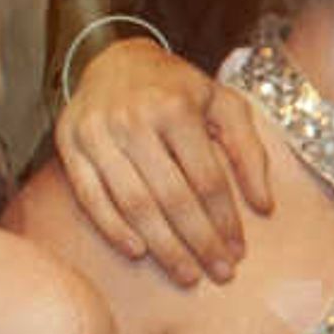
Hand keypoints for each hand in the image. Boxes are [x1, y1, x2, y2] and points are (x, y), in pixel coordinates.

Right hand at [53, 37, 274, 285]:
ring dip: (162, 246)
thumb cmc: (178, 88)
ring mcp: (97, 133)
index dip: (225, 220)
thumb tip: (264, 206)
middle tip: (220, 273)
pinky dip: (113, 229)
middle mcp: (133, 119)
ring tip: (187, 274)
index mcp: (175, 108)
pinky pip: (90, 197)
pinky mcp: (69, 144)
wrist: (115, 59)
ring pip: (132, 203)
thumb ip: (250, 151)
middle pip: (171, 197)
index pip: (206, 178)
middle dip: (199, 242)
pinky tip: (139, 252)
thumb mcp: (224, 104)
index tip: (239, 250)